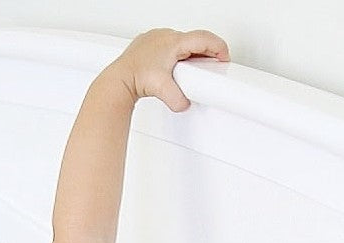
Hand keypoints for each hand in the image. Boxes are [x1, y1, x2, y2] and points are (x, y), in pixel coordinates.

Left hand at [113, 28, 229, 111]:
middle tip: (210, 66)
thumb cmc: (136, 78)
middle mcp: (165, 36)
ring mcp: (156, 38)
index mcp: (174, 42)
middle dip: (205, 52)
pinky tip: (173, 65)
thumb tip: (184, 104)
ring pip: (181, 42)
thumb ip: (177, 99)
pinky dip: (176, 53)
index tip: (224, 57)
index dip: (218, 47)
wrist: (119, 80)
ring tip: (191, 67)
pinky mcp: (149, 43)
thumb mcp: (162, 90)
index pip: (204, 39)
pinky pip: (169, 45)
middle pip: (194, 40)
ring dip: (190, 53)